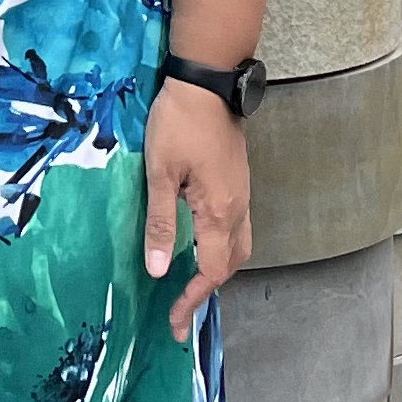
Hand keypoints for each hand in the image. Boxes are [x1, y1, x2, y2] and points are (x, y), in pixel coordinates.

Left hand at [145, 78, 250, 335]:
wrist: (208, 81)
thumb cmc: (179, 123)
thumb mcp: (159, 173)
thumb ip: (161, 223)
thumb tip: (160, 271)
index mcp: (219, 212)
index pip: (211, 271)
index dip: (192, 299)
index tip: (174, 321)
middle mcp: (238, 208)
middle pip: (230, 264)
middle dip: (207, 290)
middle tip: (179, 310)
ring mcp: (242, 193)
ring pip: (238, 245)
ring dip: (217, 269)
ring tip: (190, 284)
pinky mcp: (238, 180)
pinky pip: (236, 226)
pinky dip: (220, 246)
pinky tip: (200, 243)